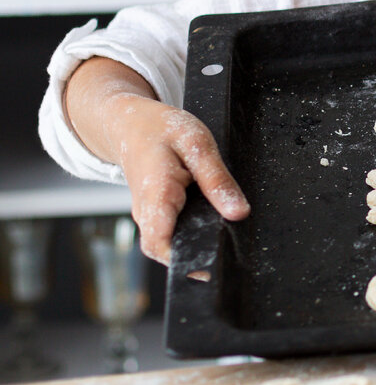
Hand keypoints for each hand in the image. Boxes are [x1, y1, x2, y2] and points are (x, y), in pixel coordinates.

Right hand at [64, 58, 248, 263]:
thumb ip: (217, 180)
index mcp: (156, 196)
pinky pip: (173, 230)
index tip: (216, 260)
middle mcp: (147, 213)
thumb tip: (239, 213)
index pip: (161, 246)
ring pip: (171, 242)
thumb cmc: (160, 130)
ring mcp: (148, 216)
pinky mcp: (155, 213)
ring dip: (197, 241)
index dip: (188, 260)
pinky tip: (212, 218)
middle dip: (199, 253)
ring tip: (224, 233)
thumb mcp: (197, 144)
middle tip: (230, 248)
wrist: (129, 123)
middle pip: (169, 250)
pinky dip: (192, 229)